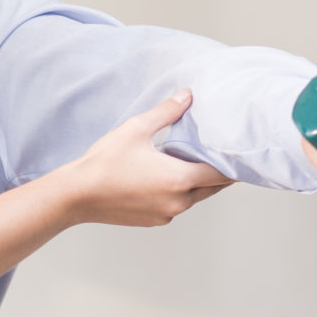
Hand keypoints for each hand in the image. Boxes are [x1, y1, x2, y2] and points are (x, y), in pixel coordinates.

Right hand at [56, 90, 234, 226]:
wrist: (77, 195)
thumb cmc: (104, 163)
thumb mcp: (136, 129)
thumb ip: (166, 112)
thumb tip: (187, 96)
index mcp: (180, 179)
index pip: (222, 173)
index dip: (233, 162)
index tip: (240, 152)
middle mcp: (179, 201)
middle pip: (213, 188)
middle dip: (219, 173)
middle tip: (221, 154)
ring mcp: (167, 214)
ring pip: (194, 198)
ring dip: (197, 183)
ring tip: (191, 162)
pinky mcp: (154, 221)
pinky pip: (176, 206)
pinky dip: (178, 193)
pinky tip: (165, 178)